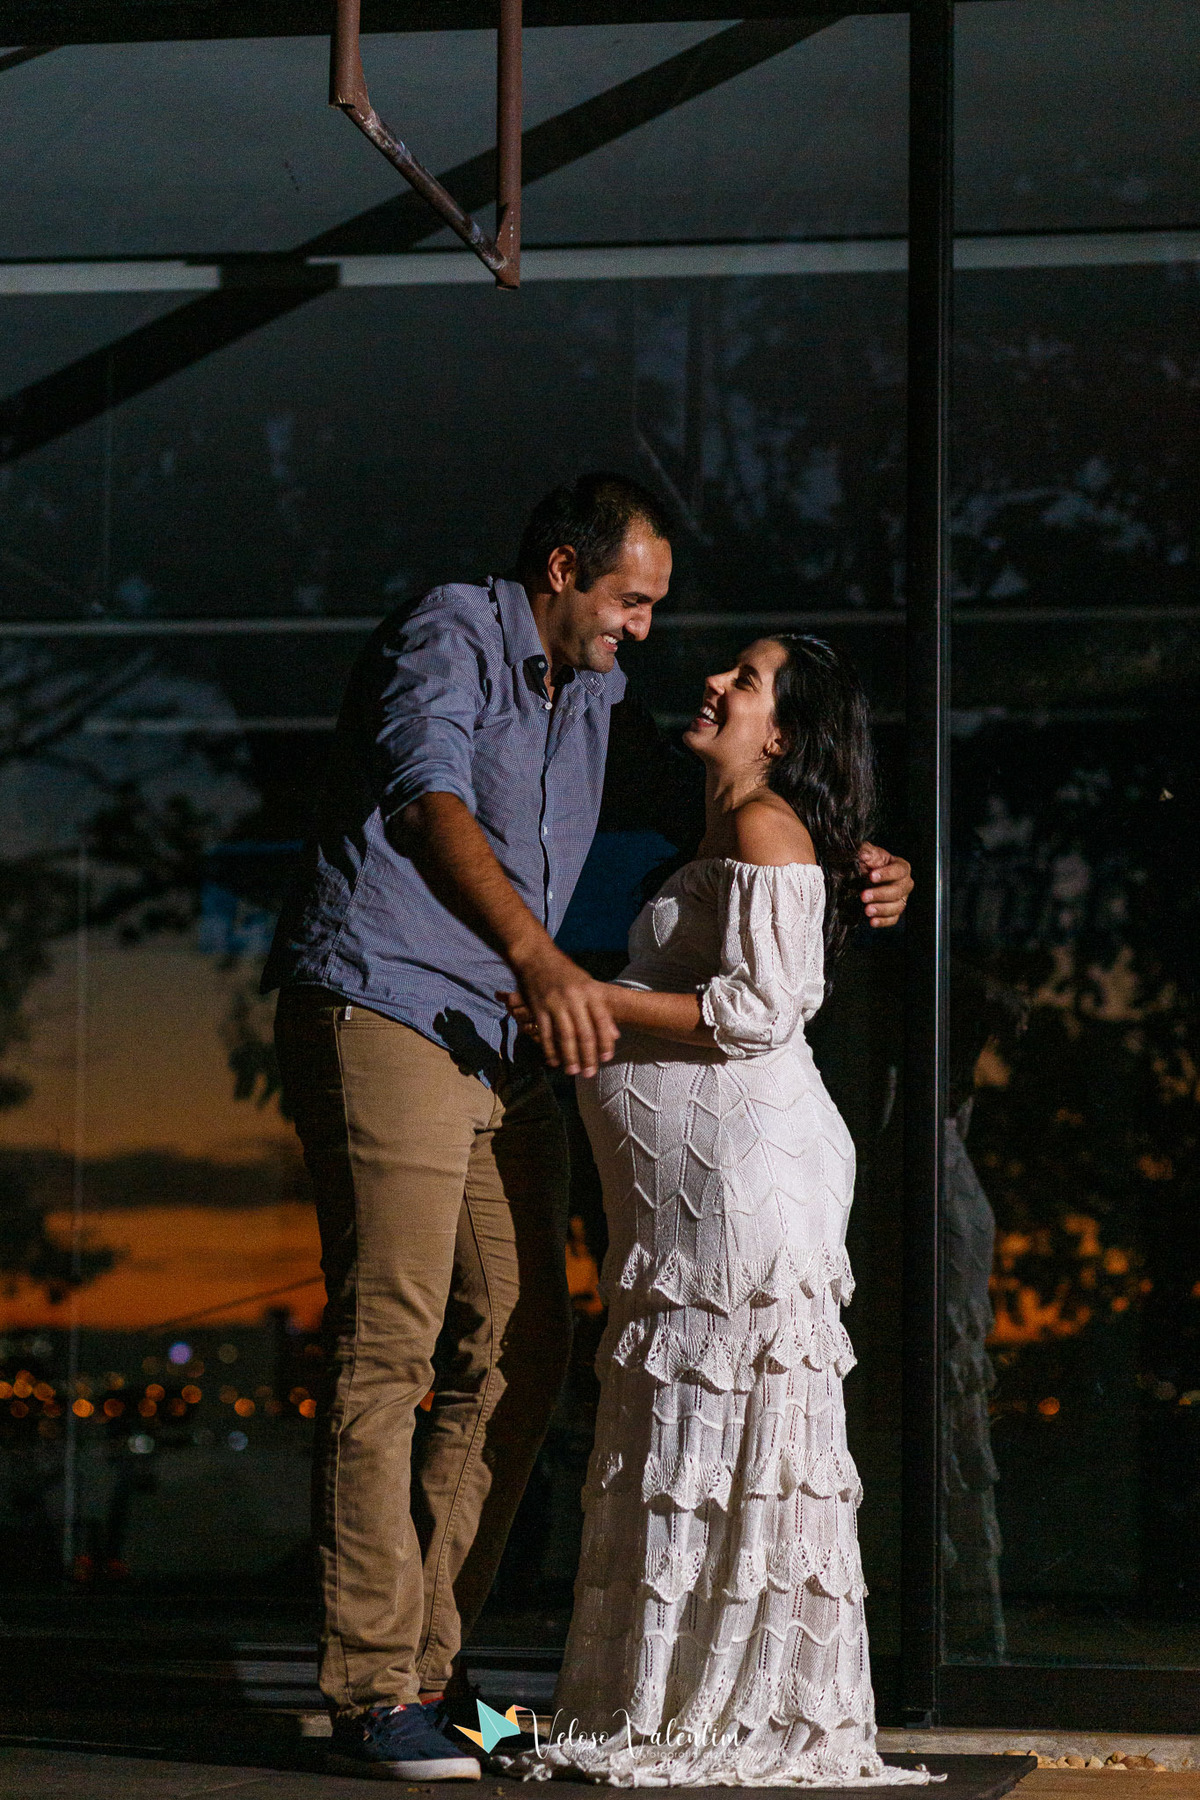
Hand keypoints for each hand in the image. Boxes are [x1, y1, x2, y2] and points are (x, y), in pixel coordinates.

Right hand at [502, 943, 617, 1077]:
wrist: (536, 955)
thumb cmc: (565, 972)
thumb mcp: (587, 984)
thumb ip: (601, 1009)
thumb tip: (615, 1034)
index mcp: (590, 992)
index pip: (602, 1021)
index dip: (605, 1042)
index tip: (607, 1058)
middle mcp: (574, 998)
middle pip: (585, 1033)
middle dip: (588, 1056)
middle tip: (590, 1073)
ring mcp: (555, 1003)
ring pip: (565, 1036)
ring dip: (570, 1057)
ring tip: (574, 1072)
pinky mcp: (538, 1008)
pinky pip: (546, 1033)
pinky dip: (550, 1050)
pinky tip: (554, 1062)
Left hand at [858, 842, 912, 927]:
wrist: (862, 877)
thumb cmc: (868, 864)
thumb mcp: (867, 854)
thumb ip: (866, 852)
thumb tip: (864, 853)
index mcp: (900, 867)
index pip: (899, 870)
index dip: (886, 874)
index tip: (871, 876)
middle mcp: (904, 884)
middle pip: (898, 890)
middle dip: (880, 894)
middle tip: (864, 895)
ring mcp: (900, 899)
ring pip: (897, 906)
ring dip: (881, 909)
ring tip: (867, 910)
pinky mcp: (894, 912)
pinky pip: (892, 919)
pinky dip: (883, 921)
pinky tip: (872, 921)